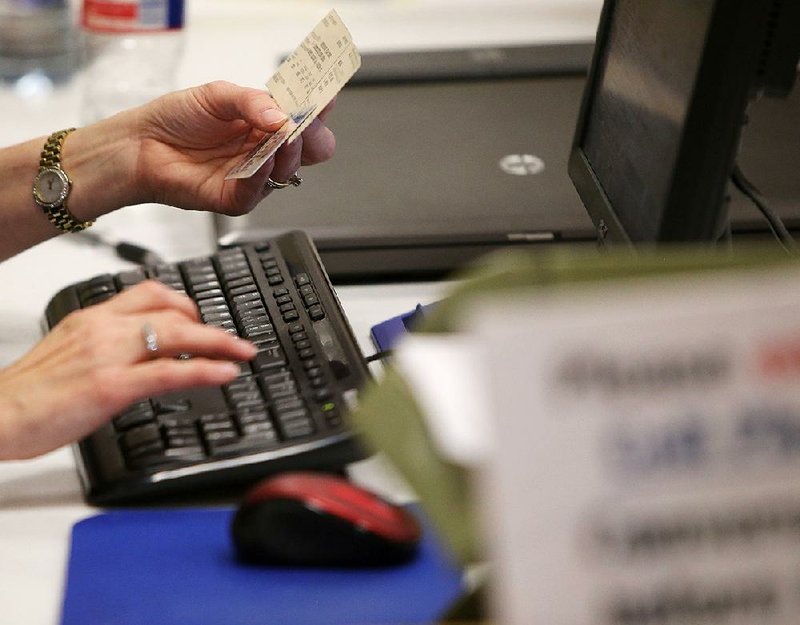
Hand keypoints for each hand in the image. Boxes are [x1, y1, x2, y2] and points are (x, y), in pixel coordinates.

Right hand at [0, 281, 256, 459]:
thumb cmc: (29, 391)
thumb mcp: (71, 352)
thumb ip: (109, 344)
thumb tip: (143, 351)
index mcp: (94, 318)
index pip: (150, 293)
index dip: (186, 304)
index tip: (204, 319)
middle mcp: (104, 328)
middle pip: (172, 311)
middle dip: (211, 325)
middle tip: (235, 340)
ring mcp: (109, 355)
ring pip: (177, 336)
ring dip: (218, 343)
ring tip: (241, 353)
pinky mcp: (111, 385)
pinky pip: (169, 373)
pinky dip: (204, 371)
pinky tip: (224, 374)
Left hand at [132, 80, 336, 214]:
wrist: (140, 146)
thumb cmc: (176, 119)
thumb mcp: (217, 95)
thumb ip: (252, 102)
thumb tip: (282, 115)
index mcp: (265, 121)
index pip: (305, 117)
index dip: (317, 109)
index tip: (324, 99)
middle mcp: (264, 149)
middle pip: (309, 149)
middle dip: (312, 137)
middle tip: (302, 124)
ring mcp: (254, 174)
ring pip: (289, 171)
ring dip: (287, 154)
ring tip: (278, 139)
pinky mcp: (236, 198)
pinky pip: (259, 192)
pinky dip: (262, 176)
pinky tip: (260, 162)